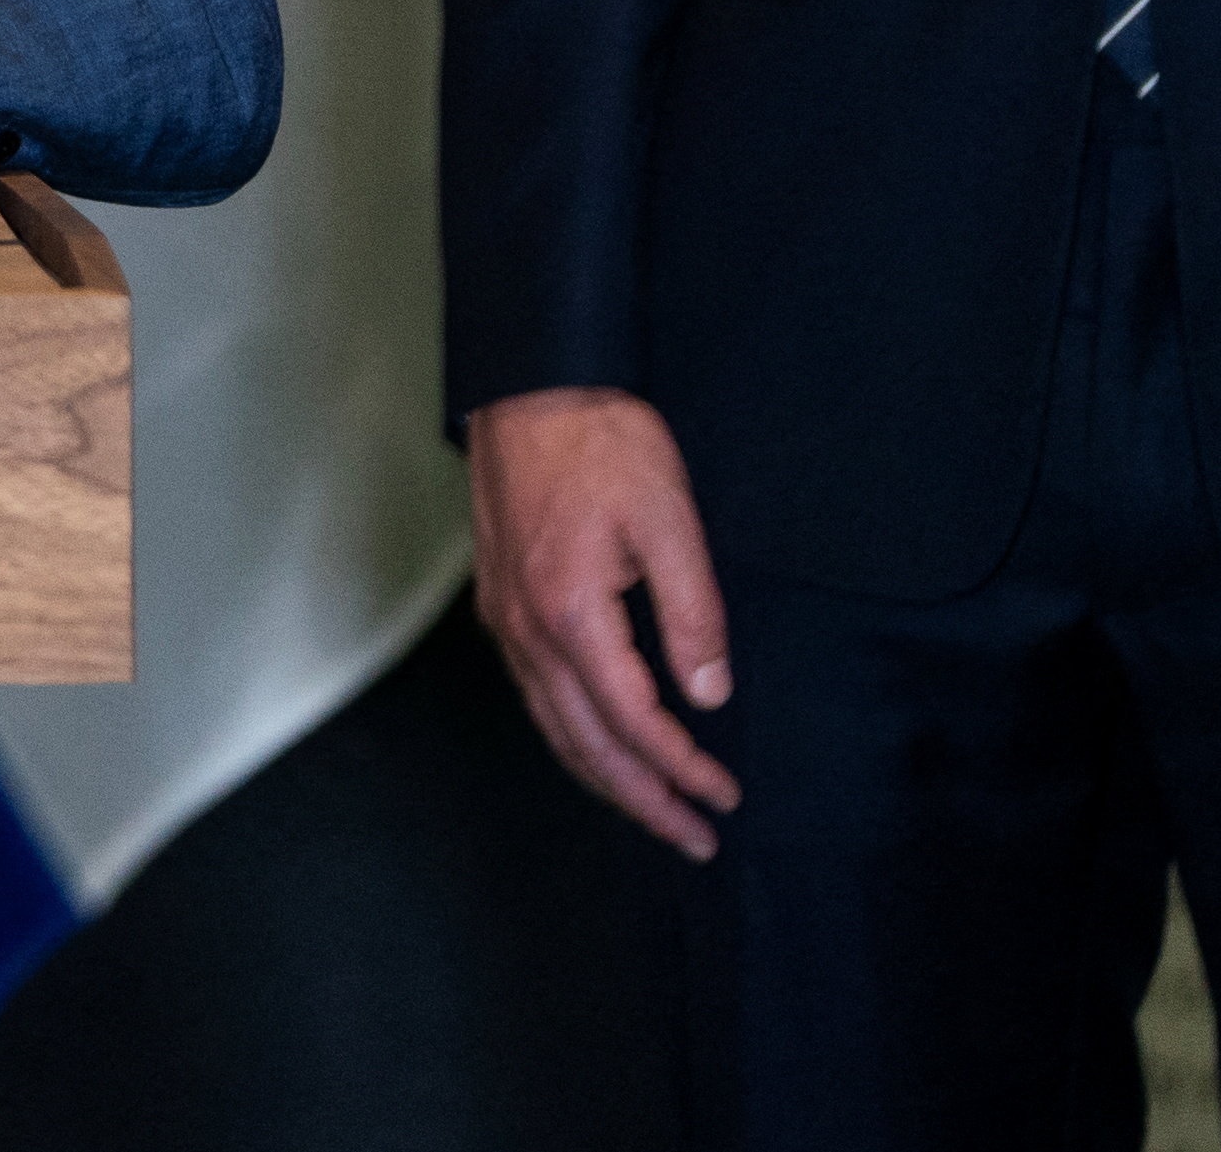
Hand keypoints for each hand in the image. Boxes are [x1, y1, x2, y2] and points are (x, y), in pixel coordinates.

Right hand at [464, 386, 740, 858]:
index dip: (681, 769)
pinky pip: (533, 694)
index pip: (633, 723)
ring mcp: (503, 617)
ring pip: (551, 726)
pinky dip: (571, 734)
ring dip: (604, 777)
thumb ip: (692, 614)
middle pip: (583, 744)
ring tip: (651, 807)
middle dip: (641, 800)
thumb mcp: (669, 520)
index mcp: (571, 614)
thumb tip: (709, 696)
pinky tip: (598, 739)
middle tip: (693, 838)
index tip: (722, 797)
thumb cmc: (602, 441)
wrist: (531, 382)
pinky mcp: (498, 599)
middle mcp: (526, 629)